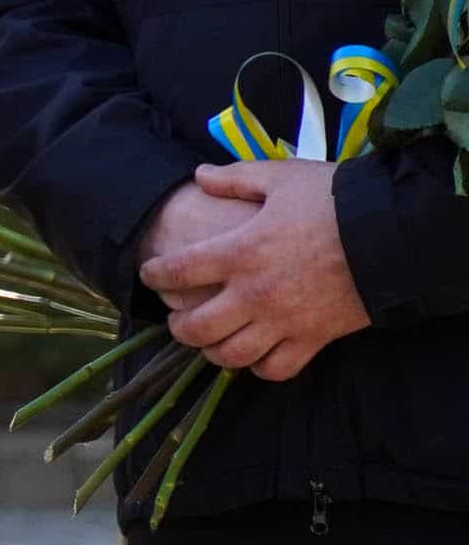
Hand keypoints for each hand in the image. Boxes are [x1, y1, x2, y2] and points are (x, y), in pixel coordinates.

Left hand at [139, 161, 370, 381]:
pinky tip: (255, 356)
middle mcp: (255, 293)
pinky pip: (277, 369)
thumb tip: (200, 175)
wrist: (393, 234)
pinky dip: (260, 367)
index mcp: (239, 251)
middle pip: (198, 328)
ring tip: (210, 341)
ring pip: (233, 356)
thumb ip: (236, 179)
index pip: (179, 271)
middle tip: (177, 319)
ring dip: (214, 352)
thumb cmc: (334, 201)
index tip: (150, 273)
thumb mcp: (280, 178)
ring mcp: (284, 320)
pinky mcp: (315, 339)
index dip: (155, 274)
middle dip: (179, 327)